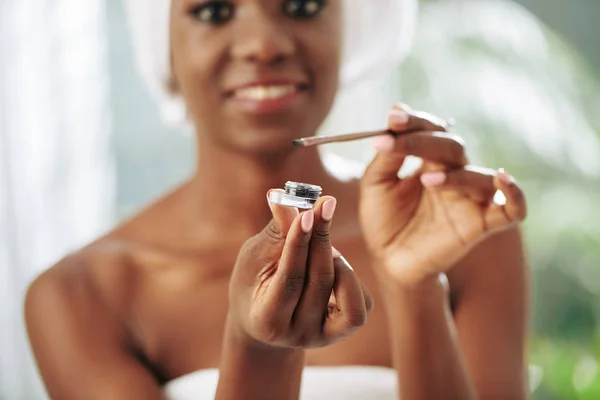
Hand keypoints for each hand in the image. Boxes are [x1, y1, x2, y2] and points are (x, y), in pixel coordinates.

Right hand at [227, 192, 372, 349]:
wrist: (265, 320)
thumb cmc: (255, 282)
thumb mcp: (255, 256)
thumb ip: (275, 231)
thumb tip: (282, 194)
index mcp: (267, 320)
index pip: (289, 279)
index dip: (299, 243)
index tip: (307, 212)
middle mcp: (298, 335)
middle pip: (319, 282)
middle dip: (322, 238)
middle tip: (325, 204)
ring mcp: (324, 336)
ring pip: (346, 293)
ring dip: (338, 259)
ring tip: (322, 244)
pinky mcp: (346, 330)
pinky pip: (362, 301)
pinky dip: (351, 276)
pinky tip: (334, 263)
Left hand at [359, 104, 526, 286]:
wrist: (388, 262)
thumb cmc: (382, 221)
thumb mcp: (376, 184)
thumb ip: (388, 155)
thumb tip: (397, 111)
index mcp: (429, 161)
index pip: (430, 131)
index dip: (414, 121)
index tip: (393, 116)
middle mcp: (454, 175)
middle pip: (453, 147)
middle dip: (424, 141)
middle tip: (395, 138)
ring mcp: (469, 199)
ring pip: (478, 175)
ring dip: (456, 174)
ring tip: (425, 180)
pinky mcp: (481, 225)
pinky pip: (512, 209)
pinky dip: (514, 194)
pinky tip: (501, 180)